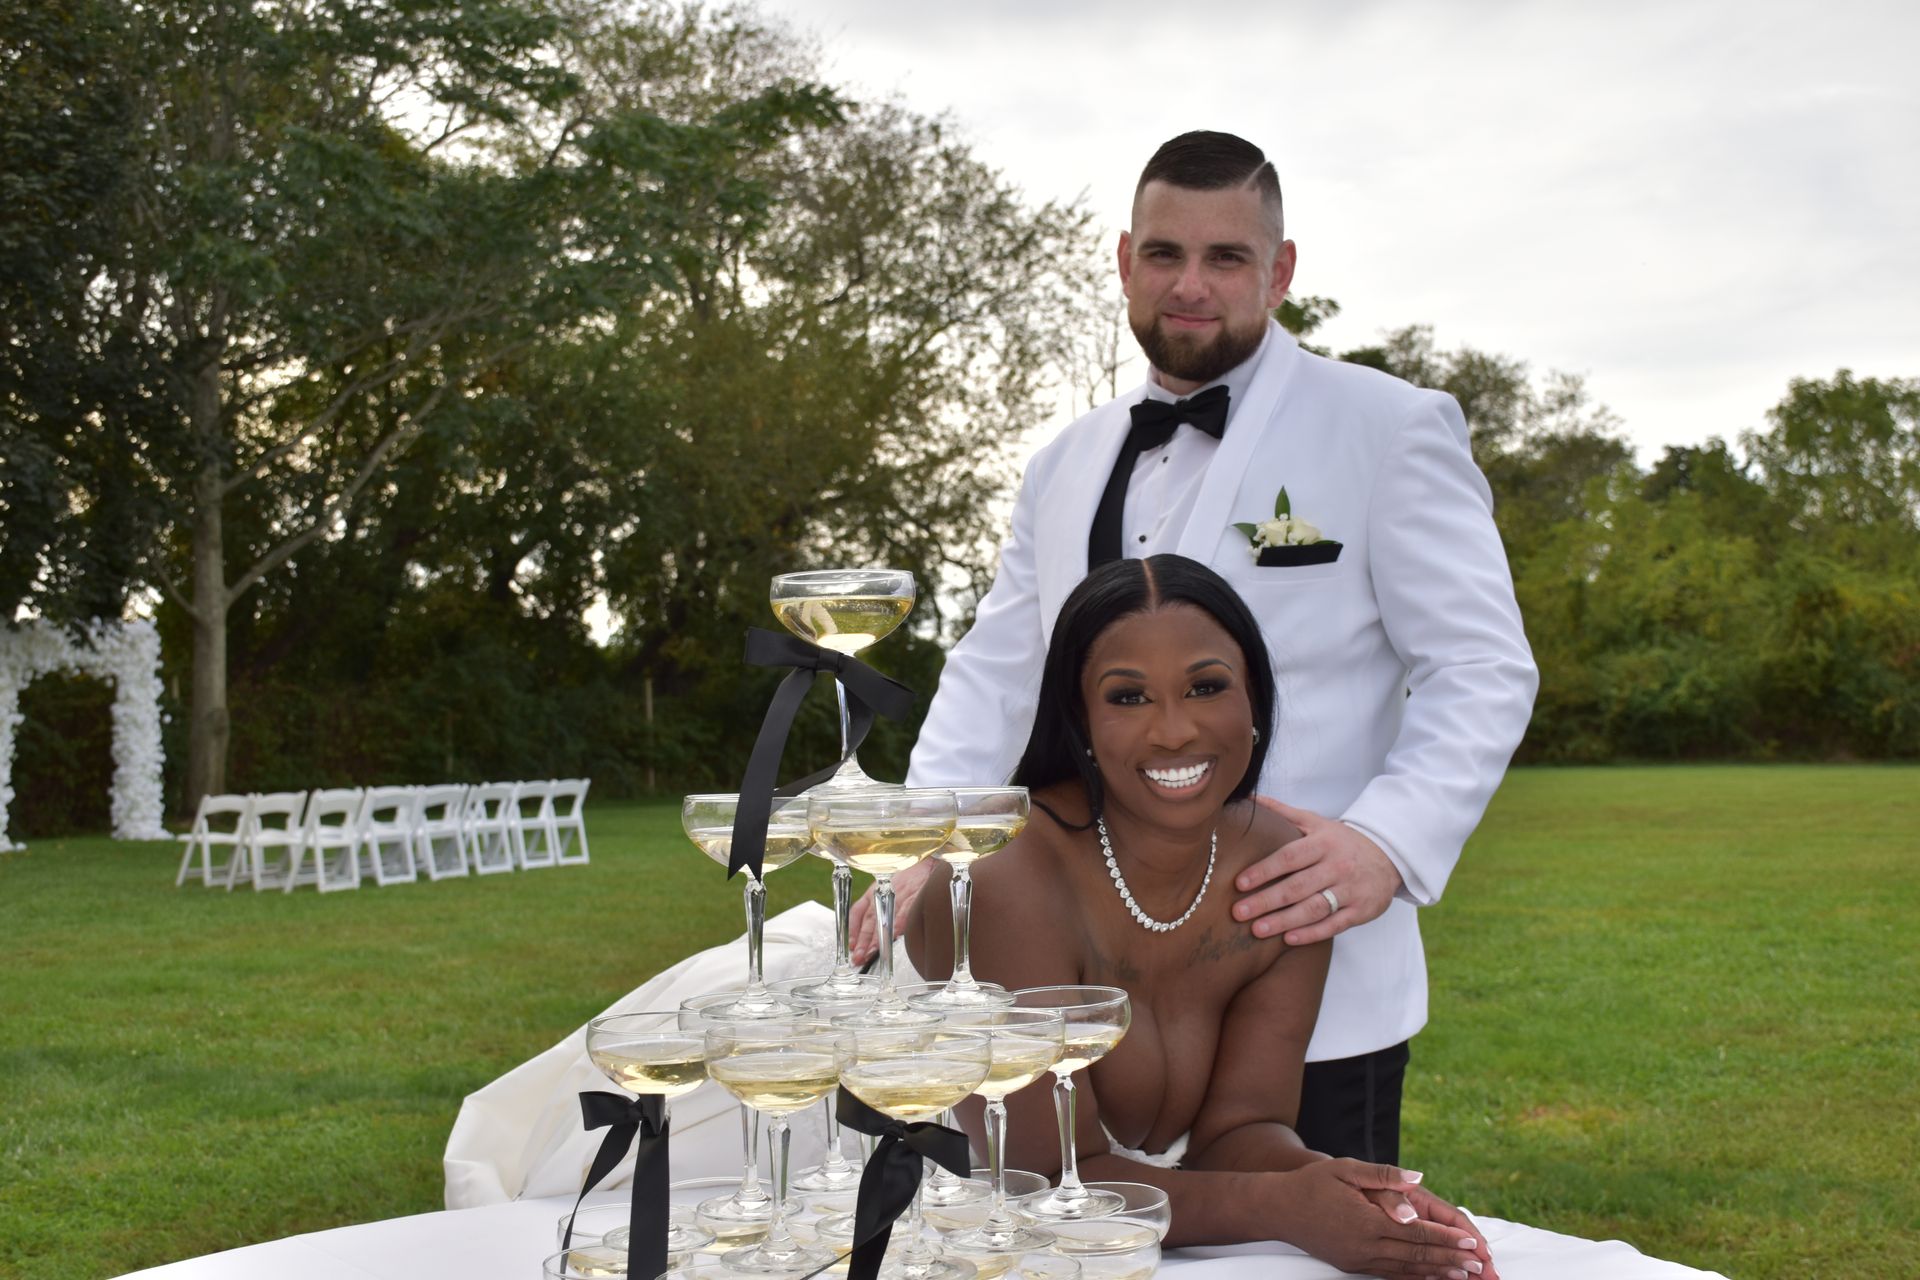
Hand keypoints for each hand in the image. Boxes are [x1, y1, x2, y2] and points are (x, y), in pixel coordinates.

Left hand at [848, 856, 936, 965]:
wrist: (928, 864)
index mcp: (874, 890)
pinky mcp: (916, 895)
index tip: (851, 945)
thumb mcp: (887, 887)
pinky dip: (899, 924)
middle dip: (863, 940)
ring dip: (878, 937)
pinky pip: (905, 912)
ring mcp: (900, 894)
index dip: (853, 929)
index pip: (858, 911)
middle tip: (859, 956)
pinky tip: (893, 937)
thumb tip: (869, 933)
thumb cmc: (908, 878)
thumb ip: (877, 906)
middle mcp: (884, 892)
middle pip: (870, 919)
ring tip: (872, 953)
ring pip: (885, 917)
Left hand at [1234, 797, 1403, 945]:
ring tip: (1258, 930)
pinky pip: (1334, 925)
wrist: (1388, 856)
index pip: (1290, 857)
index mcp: (1323, 842)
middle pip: (1298, 886)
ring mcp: (1351, 890)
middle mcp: (1337, 866)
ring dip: (1285, 921)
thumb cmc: (1341, 841)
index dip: (1264, 870)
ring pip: (1314, 908)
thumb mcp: (1316, 822)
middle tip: (1239, 912)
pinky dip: (1312, 933)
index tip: (1240, 883)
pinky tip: (1289, 939)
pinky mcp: (1361, 910)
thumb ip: (1283, 813)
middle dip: (1267, 900)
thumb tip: (1247, 799)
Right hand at [1281, 1160, 1486, 1279]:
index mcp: (1367, 1222)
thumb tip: (1418, 1179)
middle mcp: (1365, 1246)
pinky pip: (1390, 1274)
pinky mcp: (1353, 1265)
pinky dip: (1414, 1277)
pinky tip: (1430, 1277)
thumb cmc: (1312, 1183)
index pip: (1417, 1234)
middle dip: (1451, 1261)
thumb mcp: (1346, 1168)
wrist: (1278, 1208)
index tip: (1473, 1244)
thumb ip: (1384, 1176)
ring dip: (1437, 1273)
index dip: (1447, 1240)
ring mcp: (1358, 1260)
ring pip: (1406, 1270)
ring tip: (1464, 1276)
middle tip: (1480, 1266)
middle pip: (1417, 1257)